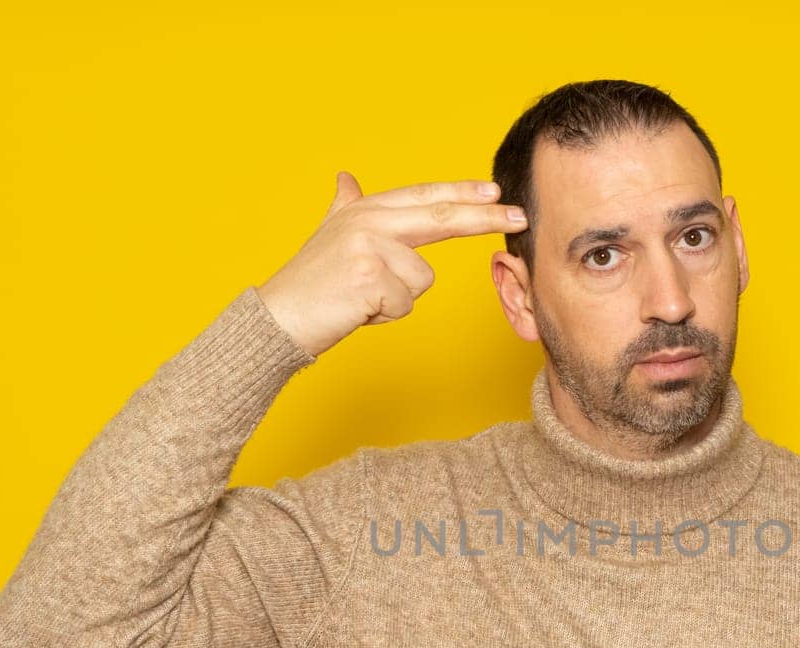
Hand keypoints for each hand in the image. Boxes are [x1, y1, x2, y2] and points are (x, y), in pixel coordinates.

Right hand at [256, 171, 527, 356]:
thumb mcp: (329, 234)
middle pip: (439, 218)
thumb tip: (346, 177)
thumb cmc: (311, 284)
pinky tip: (358, 309)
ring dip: (398, 298)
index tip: (496, 192)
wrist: (278, 317)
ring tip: (363, 298)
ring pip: (421, 279)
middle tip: (521, 216)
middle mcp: (367, 221)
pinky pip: (405, 302)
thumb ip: (345, 205)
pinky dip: (384, 315)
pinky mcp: (369, 278)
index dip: (461, 193)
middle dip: (484, 218)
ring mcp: (368, 247)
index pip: (424, 197)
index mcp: (365, 210)